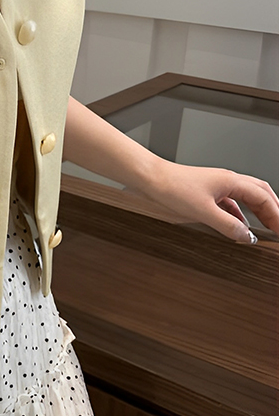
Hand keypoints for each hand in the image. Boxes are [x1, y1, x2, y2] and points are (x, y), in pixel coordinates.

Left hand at [140, 160, 278, 241]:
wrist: (149, 178)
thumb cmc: (172, 186)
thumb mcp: (203, 211)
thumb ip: (227, 225)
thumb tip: (246, 236)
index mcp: (231, 180)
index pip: (264, 198)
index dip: (276, 215)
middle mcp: (226, 180)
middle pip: (260, 194)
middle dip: (272, 211)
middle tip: (278, 228)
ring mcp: (216, 185)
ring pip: (245, 198)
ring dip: (257, 212)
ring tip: (264, 227)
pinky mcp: (205, 192)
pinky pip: (229, 203)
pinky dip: (238, 214)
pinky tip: (236, 225)